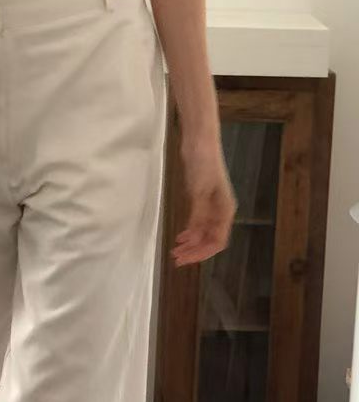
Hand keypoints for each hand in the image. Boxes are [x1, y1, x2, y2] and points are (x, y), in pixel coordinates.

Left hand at [171, 137, 236, 266]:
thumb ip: (197, 214)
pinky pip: (198, 221)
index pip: (217, 241)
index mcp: (225, 210)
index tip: (184, 259)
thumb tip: (194, 237)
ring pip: (203, 232)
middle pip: (210, 239)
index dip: (201, 253)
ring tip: (176, 250)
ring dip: (191, 243)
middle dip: (195, 251)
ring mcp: (212, 204)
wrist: (200, 141)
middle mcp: (221, 210)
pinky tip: (181, 235)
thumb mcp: (198, 191)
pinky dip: (190, 230)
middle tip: (176, 258)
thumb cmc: (203, 164)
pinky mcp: (202, 197)